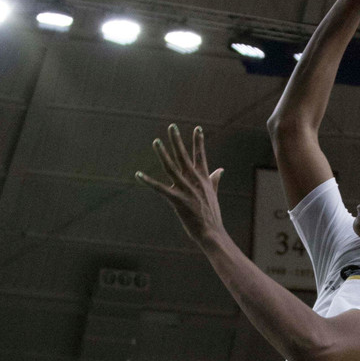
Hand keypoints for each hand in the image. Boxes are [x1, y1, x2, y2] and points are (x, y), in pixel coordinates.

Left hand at [135, 125, 223, 243]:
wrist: (212, 233)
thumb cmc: (211, 215)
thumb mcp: (213, 194)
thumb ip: (214, 179)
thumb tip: (221, 169)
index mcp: (203, 179)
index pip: (201, 156)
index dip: (199, 142)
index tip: (197, 128)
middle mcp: (195, 181)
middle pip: (184, 157)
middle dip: (177, 141)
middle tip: (172, 127)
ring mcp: (186, 190)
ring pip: (171, 168)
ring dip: (163, 154)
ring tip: (156, 142)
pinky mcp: (177, 201)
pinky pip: (160, 189)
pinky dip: (148, 181)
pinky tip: (138, 174)